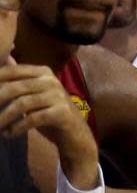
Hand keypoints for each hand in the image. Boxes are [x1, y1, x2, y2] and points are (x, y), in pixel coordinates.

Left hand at [0, 63, 97, 187]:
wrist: (75, 133)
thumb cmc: (49, 112)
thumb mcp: (33, 94)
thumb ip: (18, 80)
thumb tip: (4, 58)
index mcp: (43, 72)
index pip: (12, 71)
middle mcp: (51, 81)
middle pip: (15, 87)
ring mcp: (58, 96)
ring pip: (22, 104)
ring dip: (4, 117)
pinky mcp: (62, 113)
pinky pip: (33, 118)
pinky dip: (17, 128)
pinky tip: (9, 134)